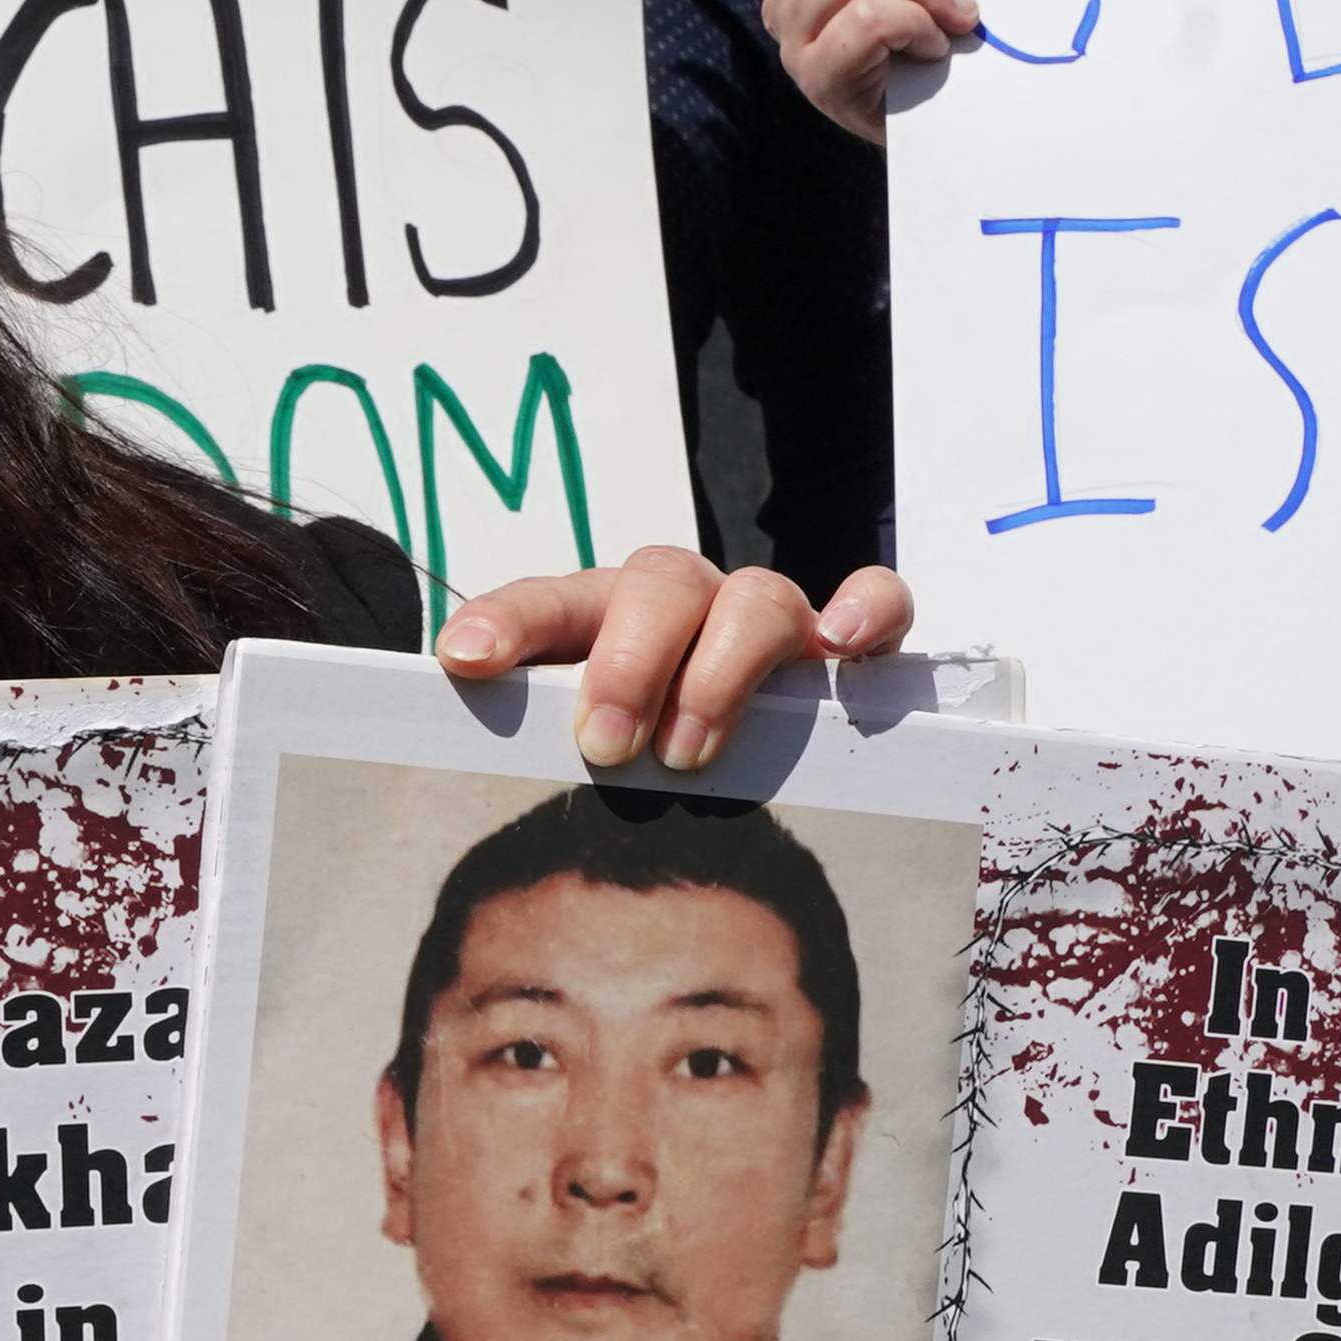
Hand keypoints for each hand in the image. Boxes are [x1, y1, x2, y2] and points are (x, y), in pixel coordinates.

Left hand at [432, 545, 914, 774]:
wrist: (750, 749)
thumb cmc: (642, 754)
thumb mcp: (576, 748)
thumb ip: (526, 743)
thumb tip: (463, 732)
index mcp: (604, 617)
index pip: (549, 600)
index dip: (506, 622)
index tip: (464, 660)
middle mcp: (687, 604)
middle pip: (660, 585)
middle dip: (630, 666)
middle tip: (606, 748)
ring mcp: (766, 617)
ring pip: (757, 599)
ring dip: (720, 675)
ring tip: (688, 756)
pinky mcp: (847, 643)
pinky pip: (876, 601)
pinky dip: (866, 611)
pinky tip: (839, 647)